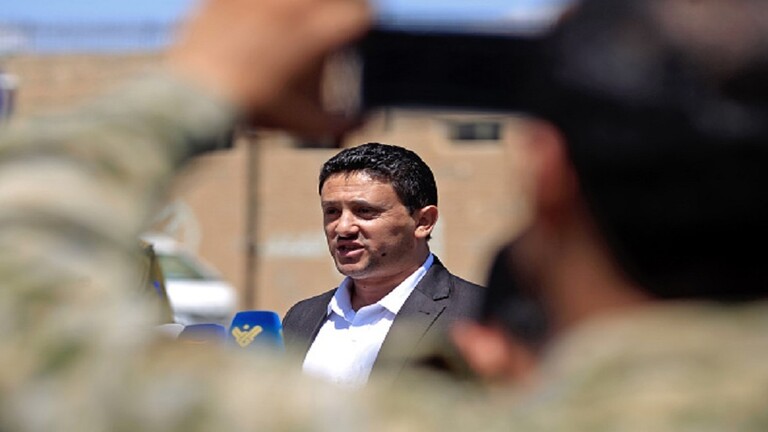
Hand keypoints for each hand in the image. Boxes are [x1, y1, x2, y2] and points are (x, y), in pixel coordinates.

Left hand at [167, 0, 370, 136]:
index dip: (362, 22)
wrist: (198, 95)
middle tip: (325, 23)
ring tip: (292, 23)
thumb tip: (366, 118)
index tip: (355, 30)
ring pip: (294, 0)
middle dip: (332, 10)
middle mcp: (294, 8)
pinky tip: (258, 23)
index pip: (360, 14)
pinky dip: (258, 10)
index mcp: (318, 35)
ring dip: (299, 10)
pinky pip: (251, 0)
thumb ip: (342, 122)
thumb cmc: (255, 109)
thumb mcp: (303, 122)